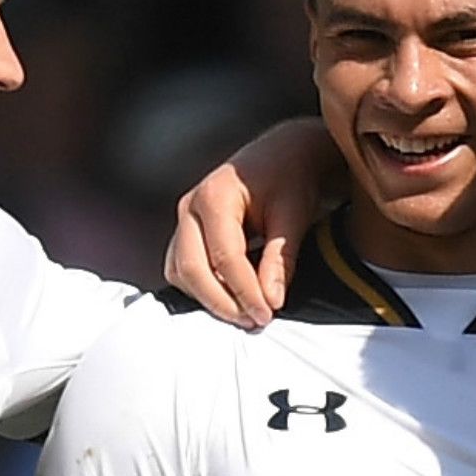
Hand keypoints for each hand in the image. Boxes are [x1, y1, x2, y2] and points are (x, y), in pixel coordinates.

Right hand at [164, 118, 334, 328]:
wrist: (285, 154)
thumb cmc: (292, 177)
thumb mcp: (294, 213)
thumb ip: (281, 257)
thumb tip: (271, 300)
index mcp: (215, 195)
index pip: (224, 258)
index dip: (245, 292)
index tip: (268, 315)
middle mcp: (190, 206)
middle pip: (191, 269)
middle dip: (222, 302)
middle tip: (255, 322)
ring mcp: (184, 220)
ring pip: (181, 273)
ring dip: (209, 299)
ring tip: (246, 314)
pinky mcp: (187, 232)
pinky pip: (183, 269)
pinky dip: (202, 289)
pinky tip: (232, 299)